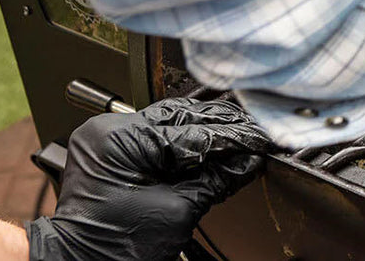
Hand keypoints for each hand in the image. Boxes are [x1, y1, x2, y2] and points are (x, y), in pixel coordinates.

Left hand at [26, 98, 271, 260]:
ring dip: (203, 132)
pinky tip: (207, 148)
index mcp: (121, 140)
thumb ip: (215, 180)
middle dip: (219, 127)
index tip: (257, 141)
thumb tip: (245, 162)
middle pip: (179, 117)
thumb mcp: (177, 212)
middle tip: (253, 135)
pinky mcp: (111, 150)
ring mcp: (108, 139)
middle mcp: (110, 132)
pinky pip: (154, 136)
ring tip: (236, 140)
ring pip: (168, 123)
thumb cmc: (112, 246)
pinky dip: (182, 143)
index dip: (231, 137)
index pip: (192, 131)